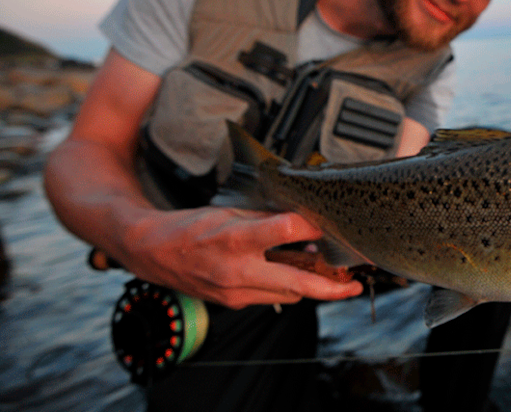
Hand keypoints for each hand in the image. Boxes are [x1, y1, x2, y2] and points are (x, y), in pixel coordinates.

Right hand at [120, 207, 363, 308]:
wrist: (152, 252)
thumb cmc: (191, 226)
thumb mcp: (231, 210)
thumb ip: (268, 217)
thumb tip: (304, 219)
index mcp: (235, 238)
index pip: (286, 231)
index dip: (314, 227)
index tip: (332, 224)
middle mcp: (236, 270)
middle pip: (298, 283)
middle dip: (333, 288)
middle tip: (355, 284)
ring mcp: (235, 291)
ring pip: (288, 294)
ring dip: (311, 285)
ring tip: (331, 274)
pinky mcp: (233, 303)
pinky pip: (271, 297)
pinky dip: (286, 286)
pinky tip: (295, 274)